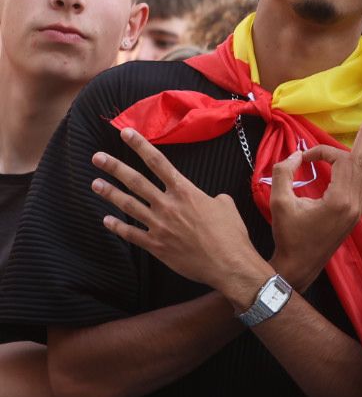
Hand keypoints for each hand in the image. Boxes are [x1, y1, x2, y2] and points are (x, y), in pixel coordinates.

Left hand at [91, 127, 269, 307]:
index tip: (125, 133)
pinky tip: (107, 220)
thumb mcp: (226, 206)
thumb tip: (210, 199)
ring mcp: (159, 225)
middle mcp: (168, 205)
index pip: (159, 162)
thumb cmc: (231, 234)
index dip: (140, 146)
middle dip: (114, 167)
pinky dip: (117, 226)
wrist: (228, 264)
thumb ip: (212, 198)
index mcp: (186, 191)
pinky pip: (131, 234)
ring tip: (95, 184)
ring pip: (128, 205)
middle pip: (136, 181)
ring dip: (110, 193)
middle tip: (97, 157)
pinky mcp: (156, 245)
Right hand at [269, 108, 361, 290]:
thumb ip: (285, 173)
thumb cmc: (288, 235)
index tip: (304, 157)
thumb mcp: (279, 202)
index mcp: (339, 199)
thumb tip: (296, 155)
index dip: (321, 152)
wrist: (299, 264)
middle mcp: (355, 202)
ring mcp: (359, 208)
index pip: (339, 161)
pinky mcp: (358, 213)